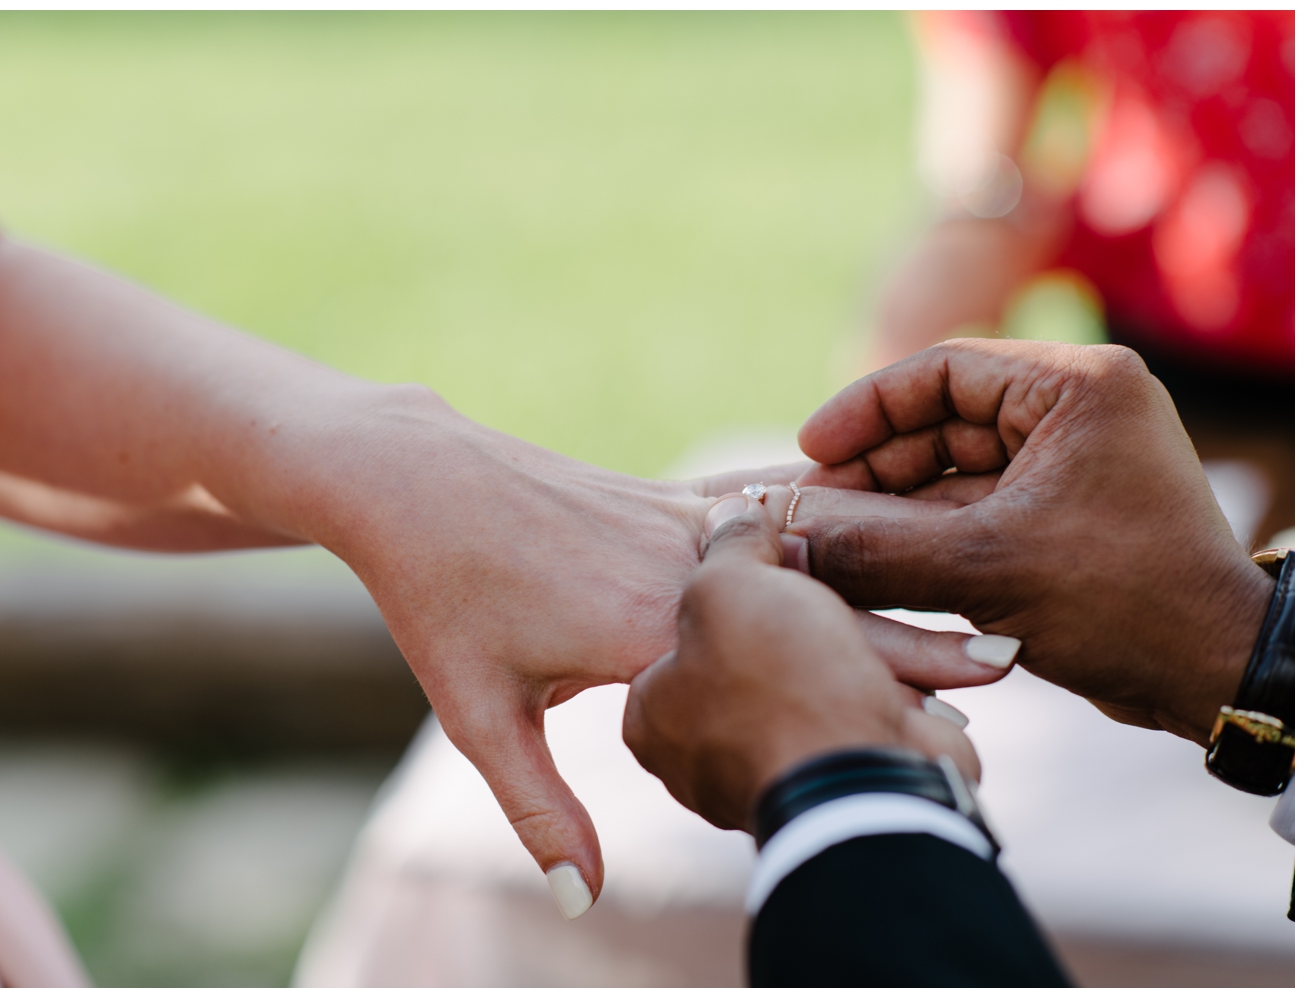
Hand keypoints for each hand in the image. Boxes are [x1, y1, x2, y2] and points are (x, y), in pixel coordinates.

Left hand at [327, 414, 1008, 913]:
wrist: (412, 479)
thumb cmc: (438, 599)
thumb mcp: (477, 711)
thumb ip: (539, 806)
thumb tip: (582, 902)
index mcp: (643, 626)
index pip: (783, 661)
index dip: (873, 684)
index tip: (952, 715)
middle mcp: (673, 565)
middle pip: (812, 603)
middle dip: (906, 632)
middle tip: (1000, 655)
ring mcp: (670, 518)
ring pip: (800, 547)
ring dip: (879, 572)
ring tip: (957, 589)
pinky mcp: (658, 493)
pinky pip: (755, 503)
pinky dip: (815, 516)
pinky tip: (861, 514)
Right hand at [792, 339, 1274, 744]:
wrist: (1212, 675)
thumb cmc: (1122, 604)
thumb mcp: (985, 569)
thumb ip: (875, 549)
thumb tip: (782, 541)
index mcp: (1075, 387)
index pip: (944, 369)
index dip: (866, 409)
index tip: (811, 449)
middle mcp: (1076, 412)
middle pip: (942, 420)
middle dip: (873, 466)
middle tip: (812, 507)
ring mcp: (1069, 464)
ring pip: (951, 470)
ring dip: (891, 504)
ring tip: (830, 540)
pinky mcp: (1060, 514)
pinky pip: (972, 509)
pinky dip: (922, 533)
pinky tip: (871, 561)